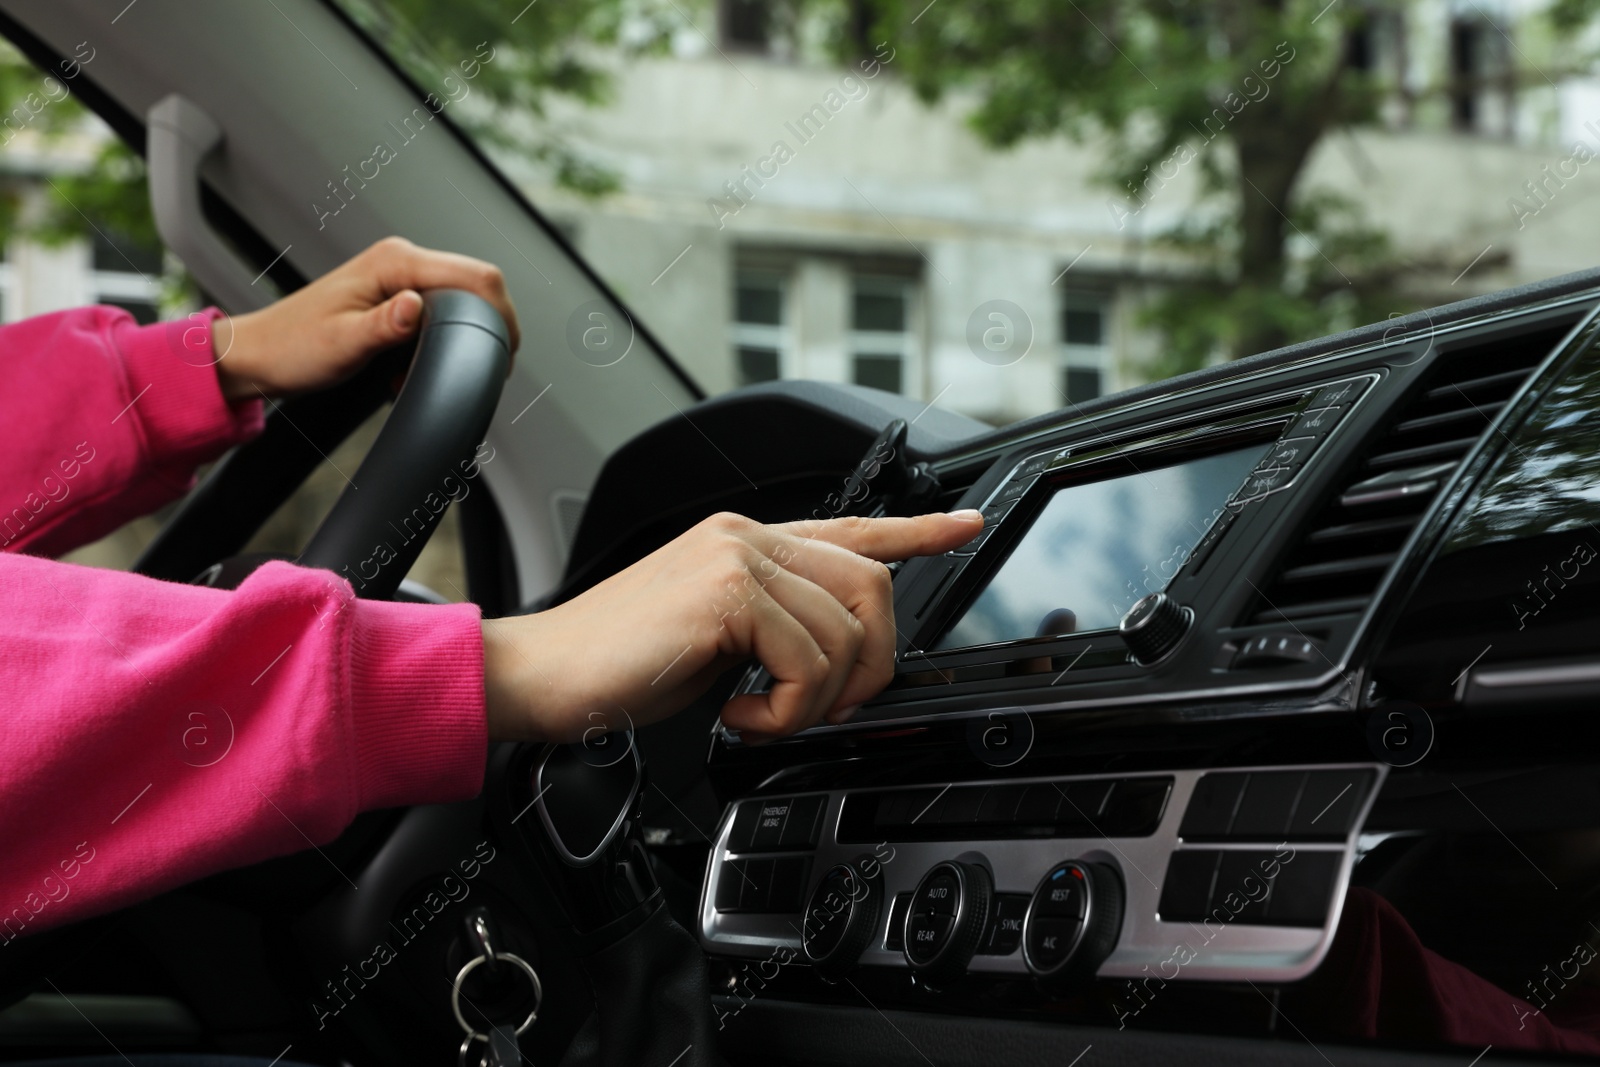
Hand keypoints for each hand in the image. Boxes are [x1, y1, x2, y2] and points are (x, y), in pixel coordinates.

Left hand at [211, 237, 518, 401]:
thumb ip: (385, 326)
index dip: (502, 315)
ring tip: (431, 370)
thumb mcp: (342, 344)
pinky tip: (414, 367)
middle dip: (486, 329)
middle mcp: (400, 261)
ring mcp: (399, 277)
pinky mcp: (396, 296)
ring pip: (461, 301)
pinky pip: (440, 312)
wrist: (259, 355)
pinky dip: (439, 343)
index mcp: (394, 263)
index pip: (476, 276)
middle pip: (477, 285)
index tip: (502, 355)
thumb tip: (418, 309)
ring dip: (459, 340)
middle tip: (478, 369)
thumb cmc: (292, 348)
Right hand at [481, 510, 983, 743]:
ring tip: (763, 715)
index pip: (851, 527)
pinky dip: (786, 712)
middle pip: (873, 587)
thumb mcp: (715, 640)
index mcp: (747, 542)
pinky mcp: (726, 590)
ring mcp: (738, 555)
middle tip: (823, 707)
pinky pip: (809, 663)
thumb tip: (834, 664)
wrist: (542, 675)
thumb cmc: (618, 666)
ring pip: (847, 633)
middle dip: (871, 666)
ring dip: (818, 701)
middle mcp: (748, 535)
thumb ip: (773, 628)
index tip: (965, 527)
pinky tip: (739, 714)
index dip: (916, 529)